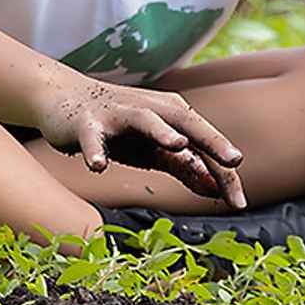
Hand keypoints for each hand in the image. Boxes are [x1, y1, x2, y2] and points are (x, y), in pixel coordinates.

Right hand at [34, 78, 246, 208]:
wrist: (64, 100)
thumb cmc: (120, 128)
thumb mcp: (155, 149)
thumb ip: (186, 166)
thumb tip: (218, 190)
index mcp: (173, 116)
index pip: (206, 146)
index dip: (224, 175)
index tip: (240, 204)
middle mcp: (152, 110)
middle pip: (187, 123)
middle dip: (212, 141)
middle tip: (235, 161)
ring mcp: (119, 114)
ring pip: (144, 120)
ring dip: (162, 132)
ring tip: (178, 146)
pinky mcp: (86, 123)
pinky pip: (92, 139)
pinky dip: (95, 151)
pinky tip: (99, 167)